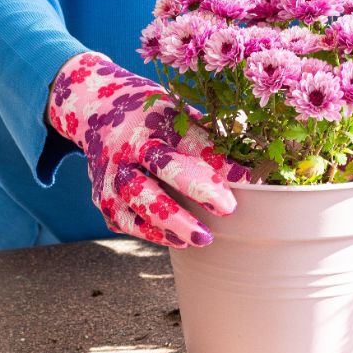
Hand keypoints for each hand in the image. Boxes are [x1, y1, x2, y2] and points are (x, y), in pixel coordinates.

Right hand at [48, 53, 248, 246]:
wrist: (98, 111)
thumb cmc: (154, 117)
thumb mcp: (180, 114)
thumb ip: (212, 137)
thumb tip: (255, 161)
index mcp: (155, 119)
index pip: (191, 141)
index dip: (221, 161)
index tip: (251, 179)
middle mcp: (130, 145)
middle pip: (161, 166)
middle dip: (196, 187)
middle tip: (229, 209)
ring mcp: (112, 173)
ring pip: (138, 199)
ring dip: (171, 220)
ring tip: (202, 238)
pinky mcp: (102, 198)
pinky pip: (125, 220)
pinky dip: (151, 233)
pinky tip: (177, 241)